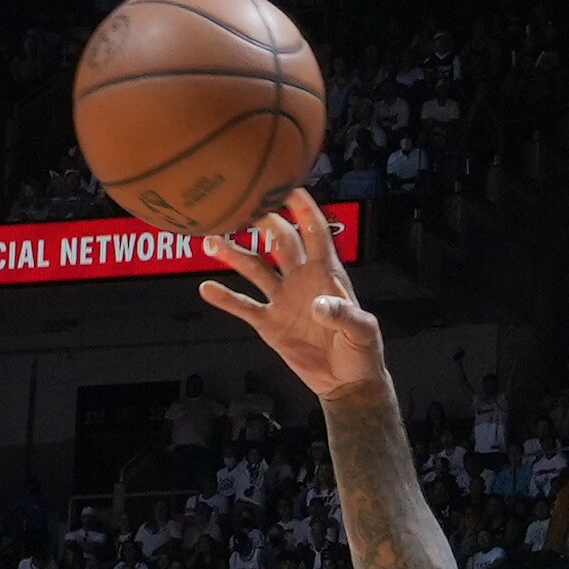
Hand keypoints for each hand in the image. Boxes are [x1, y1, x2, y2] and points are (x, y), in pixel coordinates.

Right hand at [196, 189, 386, 403]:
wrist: (347, 382)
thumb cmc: (361, 351)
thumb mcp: (362, 332)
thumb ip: (344, 316)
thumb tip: (319, 305)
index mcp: (326, 273)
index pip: (313, 231)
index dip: (303, 208)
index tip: (286, 186)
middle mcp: (301, 279)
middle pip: (278, 240)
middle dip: (262, 221)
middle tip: (240, 205)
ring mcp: (283, 299)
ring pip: (254, 268)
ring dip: (234, 255)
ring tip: (210, 241)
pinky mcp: (270, 323)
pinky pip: (244, 306)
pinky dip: (225, 298)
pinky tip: (206, 288)